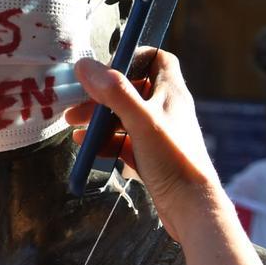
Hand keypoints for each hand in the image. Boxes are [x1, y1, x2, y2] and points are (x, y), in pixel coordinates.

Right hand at [67, 52, 224, 242]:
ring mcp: (159, 133)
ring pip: (124, 116)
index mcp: (171, 93)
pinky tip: (85, 146)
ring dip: (98, 119)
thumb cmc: (173, 160)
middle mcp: (166, 109)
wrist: (192, 207)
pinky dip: (103, 140)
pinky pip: (123, 140)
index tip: (106, 67)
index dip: (132, 57)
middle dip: (101, 95)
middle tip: (76, 106)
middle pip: (131, 89)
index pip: (157, 59)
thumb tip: (84, 65)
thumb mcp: (141, 121)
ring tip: (73, 127)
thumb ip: (114, 92)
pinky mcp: (151, 155)